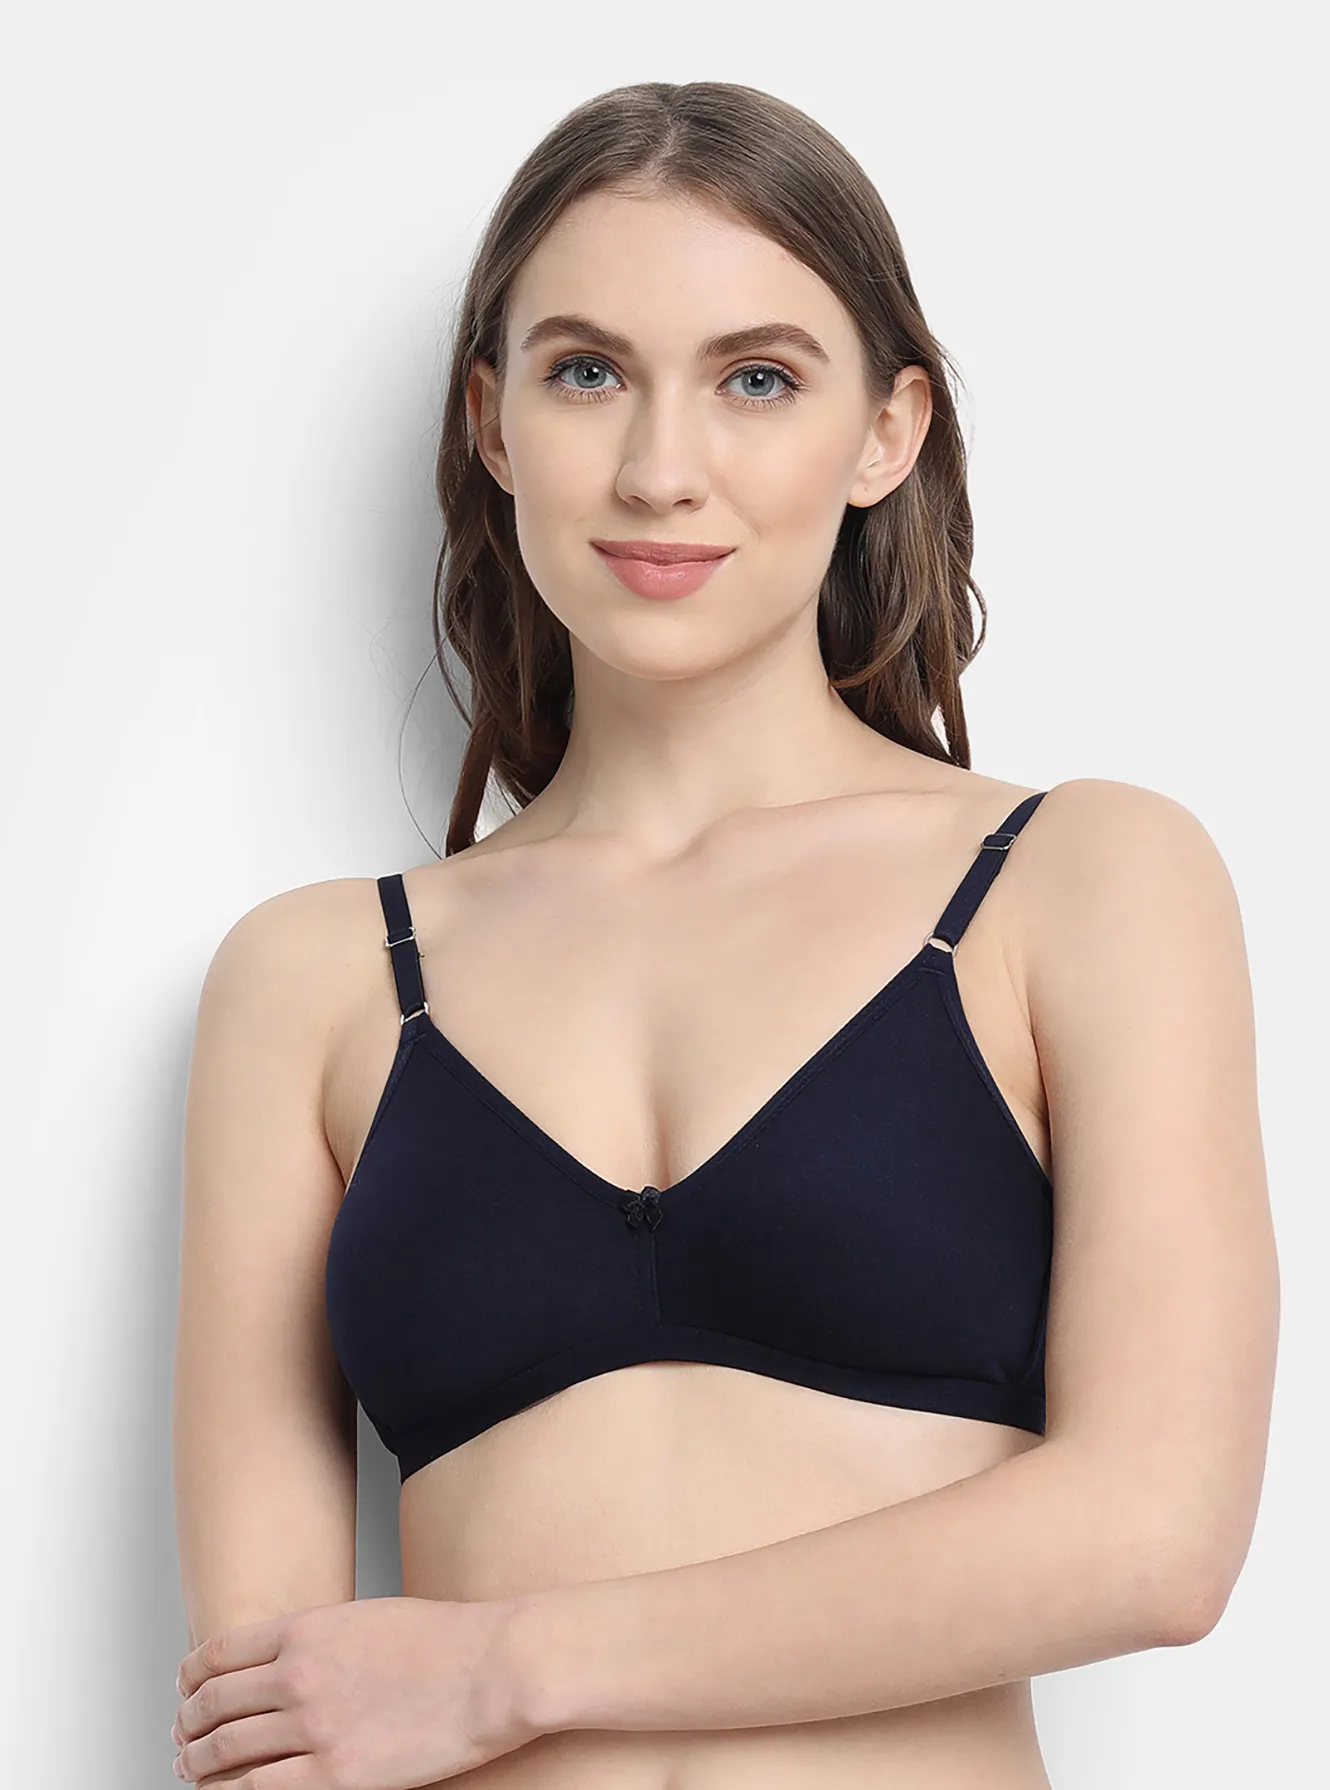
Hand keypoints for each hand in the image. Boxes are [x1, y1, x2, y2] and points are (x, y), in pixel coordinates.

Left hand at [171, 1595, 536, 1786]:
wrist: (492, 1669)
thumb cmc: (445, 1641)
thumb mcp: (367, 1618)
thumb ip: (318, 1639)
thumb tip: (283, 1665)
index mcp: (307, 1629)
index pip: (220, 1652)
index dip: (191, 1674)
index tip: (184, 1686)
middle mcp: (300, 1675)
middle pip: (214, 1703)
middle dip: (188, 1723)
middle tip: (181, 1735)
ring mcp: (315, 1728)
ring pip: (227, 1751)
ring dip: (198, 1763)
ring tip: (190, 1769)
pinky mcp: (337, 1776)